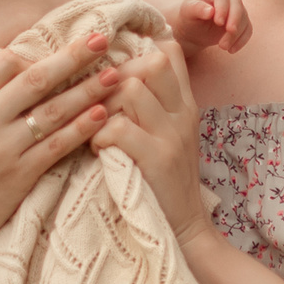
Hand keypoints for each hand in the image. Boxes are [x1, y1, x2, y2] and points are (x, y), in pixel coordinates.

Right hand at [0, 32, 119, 272]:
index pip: (2, 61)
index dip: (31, 54)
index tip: (53, 51)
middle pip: (36, 77)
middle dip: (73, 56)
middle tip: (103, 38)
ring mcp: (1, 148)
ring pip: (53, 109)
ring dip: (88, 89)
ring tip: (116, 73)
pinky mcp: (17, 177)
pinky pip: (56, 146)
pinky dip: (81, 127)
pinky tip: (102, 113)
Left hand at [92, 36, 213, 245]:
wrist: (184, 231)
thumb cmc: (163, 182)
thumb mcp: (168, 137)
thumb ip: (150, 107)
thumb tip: (112, 75)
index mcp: (184, 104)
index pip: (168, 53)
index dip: (136, 54)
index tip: (114, 76)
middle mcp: (182, 113)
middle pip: (150, 62)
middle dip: (117, 78)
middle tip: (101, 107)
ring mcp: (172, 135)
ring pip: (131, 88)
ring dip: (105, 107)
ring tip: (98, 130)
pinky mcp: (157, 159)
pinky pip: (118, 127)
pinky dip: (99, 137)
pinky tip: (99, 152)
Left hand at [170, 0, 251, 54]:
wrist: (194, 29)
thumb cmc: (189, 17)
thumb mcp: (187, 12)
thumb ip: (196, 9)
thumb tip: (210, 11)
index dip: (222, 8)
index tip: (219, 22)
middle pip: (237, 5)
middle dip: (235, 19)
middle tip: (230, 32)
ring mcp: (237, 9)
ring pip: (243, 19)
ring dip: (236, 34)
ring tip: (223, 47)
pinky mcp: (241, 22)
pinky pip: (247, 30)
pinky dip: (241, 40)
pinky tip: (231, 50)